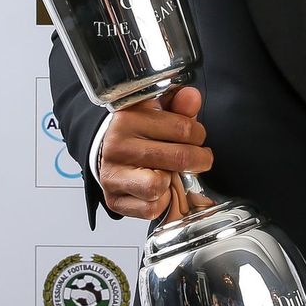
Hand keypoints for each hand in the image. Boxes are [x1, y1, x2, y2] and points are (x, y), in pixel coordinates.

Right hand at [98, 86, 212, 219]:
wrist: (107, 154)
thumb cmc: (138, 134)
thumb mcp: (158, 112)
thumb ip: (179, 105)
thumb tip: (191, 97)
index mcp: (129, 117)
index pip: (184, 128)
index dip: (198, 135)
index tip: (195, 137)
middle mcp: (117, 145)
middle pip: (179, 157)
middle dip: (198, 160)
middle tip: (198, 158)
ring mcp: (113, 174)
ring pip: (159, 185)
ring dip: (174, 182)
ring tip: (173, 173)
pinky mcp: (114, 199)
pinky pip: (151, 208)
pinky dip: (161, 202)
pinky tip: (158, 190)